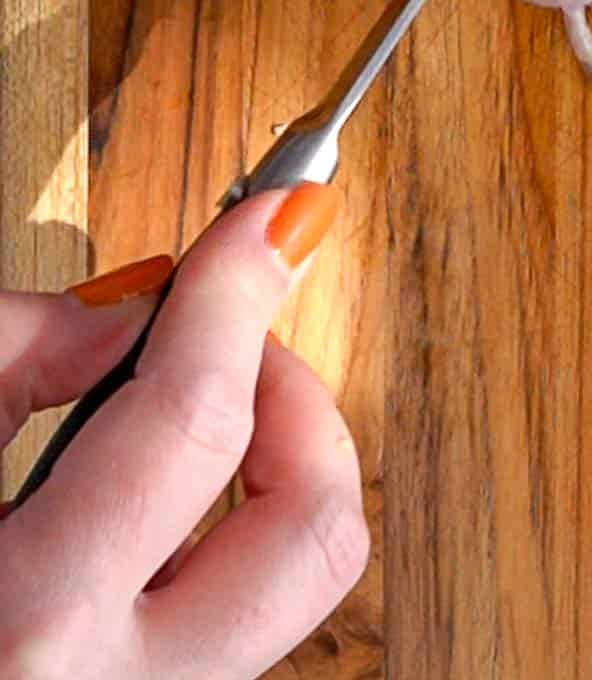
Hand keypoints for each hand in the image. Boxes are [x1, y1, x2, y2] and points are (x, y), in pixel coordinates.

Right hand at [0, 186, 365, 679]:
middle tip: (233, 329)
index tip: (277, 211)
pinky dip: (221, 537)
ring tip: (191, 405)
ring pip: (295, 584)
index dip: (240, 288)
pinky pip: (235, 624)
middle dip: (296, 396)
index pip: (195, 417)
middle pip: (312, 527)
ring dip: (273, 464)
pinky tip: (149, 501)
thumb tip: (131, 308)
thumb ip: (6, 355)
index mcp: (29, 628)